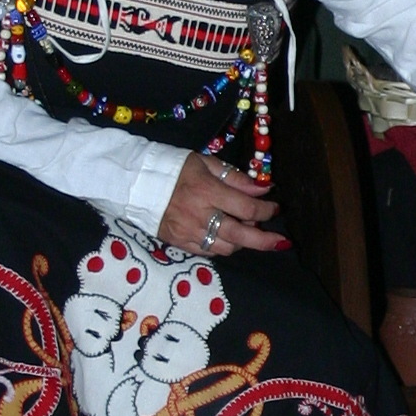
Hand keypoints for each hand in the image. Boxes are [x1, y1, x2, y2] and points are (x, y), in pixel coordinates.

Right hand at [157, 151, 286, 255]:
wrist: (135, 183)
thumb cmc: (174, 168)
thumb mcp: (205, 163)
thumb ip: (235, 178)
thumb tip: (263, 189)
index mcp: (207, 191)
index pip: (247, 207)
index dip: (266, 210)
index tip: (274, 207)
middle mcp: (200, 216)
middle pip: (241, 236)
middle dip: (265, 240)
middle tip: (280, 241)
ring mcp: (189, 233)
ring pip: (227, 247)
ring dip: (242, 241)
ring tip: (246, 230)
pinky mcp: (179, 243)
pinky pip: (209, 251)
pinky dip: (223, 246)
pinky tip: (226, 236)